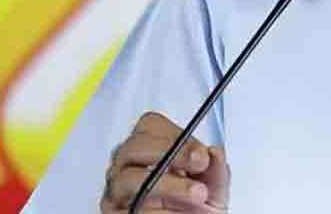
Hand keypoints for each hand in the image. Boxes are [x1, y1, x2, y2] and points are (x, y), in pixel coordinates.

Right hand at [100, 111, 229, 213]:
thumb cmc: (197, 206)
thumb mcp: (213, 186)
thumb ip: (216, 168)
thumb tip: (215, 152)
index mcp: (150, 149)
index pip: (150, 125)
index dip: (175, 135)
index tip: (200, 152)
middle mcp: (128, 165)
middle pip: (135, 147)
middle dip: (171, 154)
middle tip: (199, 166)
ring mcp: (118, 190)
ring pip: (130, 178)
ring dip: (168, 185)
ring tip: (196, 194)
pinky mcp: (114, 213)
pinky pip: (130, 208)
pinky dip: (158, 211)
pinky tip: (176, 212)